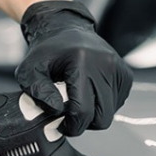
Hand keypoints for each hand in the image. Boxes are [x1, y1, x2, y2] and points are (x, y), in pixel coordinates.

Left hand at [16, 0, 132, 136]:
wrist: (65, 30)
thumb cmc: (47, 52)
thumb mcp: (30, 70)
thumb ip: (38, 92)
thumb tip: (56, 110)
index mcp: (82, 62)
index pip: (83, 110)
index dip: (71, 126)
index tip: (61, 125)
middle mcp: (105, 64)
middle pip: (102, 118)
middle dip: (84, 123)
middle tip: (69, 115)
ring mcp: (119, 70)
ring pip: (110, 113)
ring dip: (93, 114)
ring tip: (78, 100)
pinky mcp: (125, 75)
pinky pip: (117, 104)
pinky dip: (103, 105)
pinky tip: (90, 93)